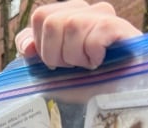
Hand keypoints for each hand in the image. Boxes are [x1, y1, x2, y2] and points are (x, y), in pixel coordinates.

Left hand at [15, 0, 141, 69]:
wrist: (115, 98)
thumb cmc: (82, 80)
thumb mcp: (50, 64)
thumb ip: (33, 49)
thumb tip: (28, 46)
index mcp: (67, 13)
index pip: (40, 16)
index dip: (42, 44)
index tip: (56, 61)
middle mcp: (86, 9)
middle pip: (52, 21)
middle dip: (56, 54)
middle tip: (73, 65)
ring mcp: (104, 16)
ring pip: (73, 26)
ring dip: (76, 56)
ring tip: (88, 65)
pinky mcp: (120, 27)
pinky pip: (94, 36)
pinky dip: (93, 56)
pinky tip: (100, 62)